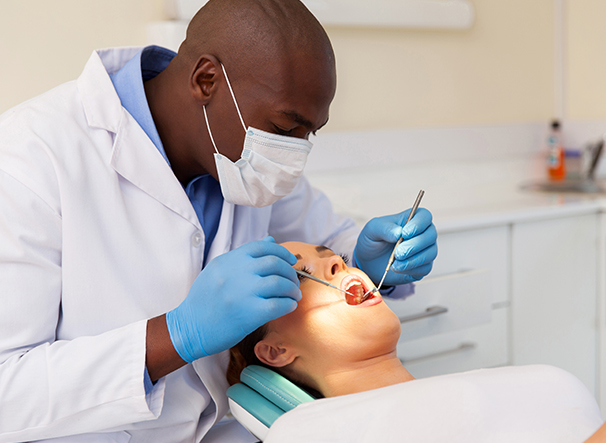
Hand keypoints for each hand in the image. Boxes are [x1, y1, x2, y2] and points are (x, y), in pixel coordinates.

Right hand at [166, 237, 300, 361]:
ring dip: (292, 289)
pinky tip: (289, 306)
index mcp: (229, 260)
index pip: (262, 247)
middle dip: (290, 272)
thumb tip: (271, 240)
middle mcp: (237, 273)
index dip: (281, 252)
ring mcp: (243, 293)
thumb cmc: (205, 300)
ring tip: (294, 294)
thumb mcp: (219, 270)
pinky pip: (279, 305)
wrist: (189, 327)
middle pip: (275, 264)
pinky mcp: (250, 314)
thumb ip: (244, 256)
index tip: (290, 261)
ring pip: (280, 283)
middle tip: (294, 280)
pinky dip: (288, 304)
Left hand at [354, 208, 437, 285]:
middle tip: (398, 252)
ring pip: (430, 253)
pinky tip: (398, 268)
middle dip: (414, 245)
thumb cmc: (373, 240)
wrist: (369, 261)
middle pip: (430, 236)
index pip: (424, 216)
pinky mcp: (422, 266)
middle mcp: (422, 233)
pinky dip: (411, 269)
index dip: (418, 224)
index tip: (405, 233)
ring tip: (395, 262)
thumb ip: (385, 228)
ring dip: (413, 259)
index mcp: (411, 219)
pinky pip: (424, 268)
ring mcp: (424, 250)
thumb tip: (398, 232)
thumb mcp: (373, 230)